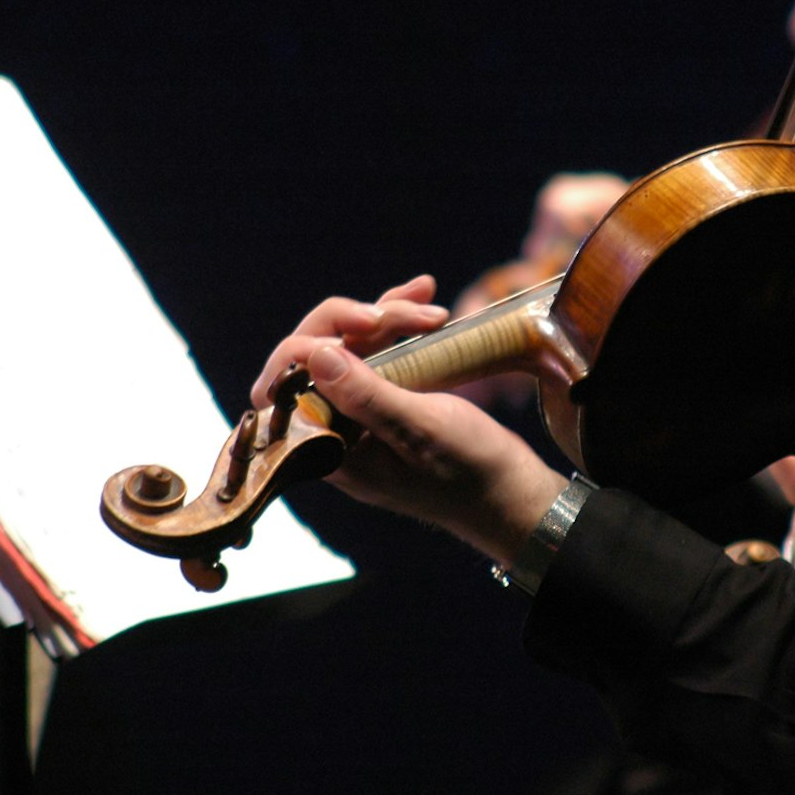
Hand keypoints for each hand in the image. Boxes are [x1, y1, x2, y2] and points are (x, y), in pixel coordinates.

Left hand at [253, 276, 566, 563]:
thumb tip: (313, 356)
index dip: (304, 350)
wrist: (513, 493)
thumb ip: (365, 396)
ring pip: (349, 346)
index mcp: (329, 450)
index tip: (358, 327)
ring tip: (428, 300)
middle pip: (313, 358)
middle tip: (405, 313)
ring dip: (385, 314)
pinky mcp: (390, 396)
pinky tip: (426, 301)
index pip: (281, 391)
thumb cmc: (470, 473)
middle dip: (353, 322)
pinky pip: (379, 351)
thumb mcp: (420, 430)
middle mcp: (336, 429)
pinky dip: (399, 321)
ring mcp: (363, 411)